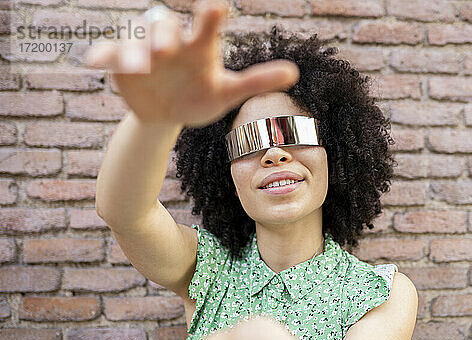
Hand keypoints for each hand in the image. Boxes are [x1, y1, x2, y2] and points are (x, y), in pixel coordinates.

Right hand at [83, 0, 299, 125]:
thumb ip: (256, 80)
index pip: (206, 25)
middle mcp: (172, 43)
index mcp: (200, 47)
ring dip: (135, 50)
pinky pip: (110, 55)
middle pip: (166, 27)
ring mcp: (144, 52)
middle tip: (169, 48)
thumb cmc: (200, 97)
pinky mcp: (122, 65)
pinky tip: (95, 62)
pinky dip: (104, 56)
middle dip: (166, 35)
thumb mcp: (227, 93)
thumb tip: (294, 72)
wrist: (169, 115)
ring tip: (137, 66)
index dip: (209, 16)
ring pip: (136, 40)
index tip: (216, 10)